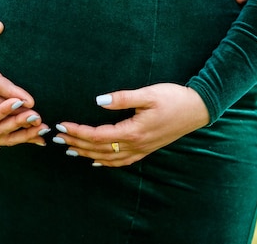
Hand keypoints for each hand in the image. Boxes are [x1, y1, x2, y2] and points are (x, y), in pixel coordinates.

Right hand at [0, 70, 47, 146]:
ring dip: (26, 134)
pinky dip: (24, 137)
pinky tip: (41, 137)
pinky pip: (7, 138)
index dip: (2, 110)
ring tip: (44, 128)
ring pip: (6, 139)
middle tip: (37, 115)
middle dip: (19, 124)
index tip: (18, 100)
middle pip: (0, 131)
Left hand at [52, 83, 208, 166]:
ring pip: (108, 157)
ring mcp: (142, 149)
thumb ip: (122, 98)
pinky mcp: (146, 149)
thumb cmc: (174, 98)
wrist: (199, 108)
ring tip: (69, 149)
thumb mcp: (147, 94)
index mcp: (133, 131)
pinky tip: (96, 160)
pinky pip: (121, 161)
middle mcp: (136, 145)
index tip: (62, 125)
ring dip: (87, 153)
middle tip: (57, 138)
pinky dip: (105, 162)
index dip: (77, 131)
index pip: (97, 135)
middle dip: (76, 143)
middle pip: (98, 148)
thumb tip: (98, 100)